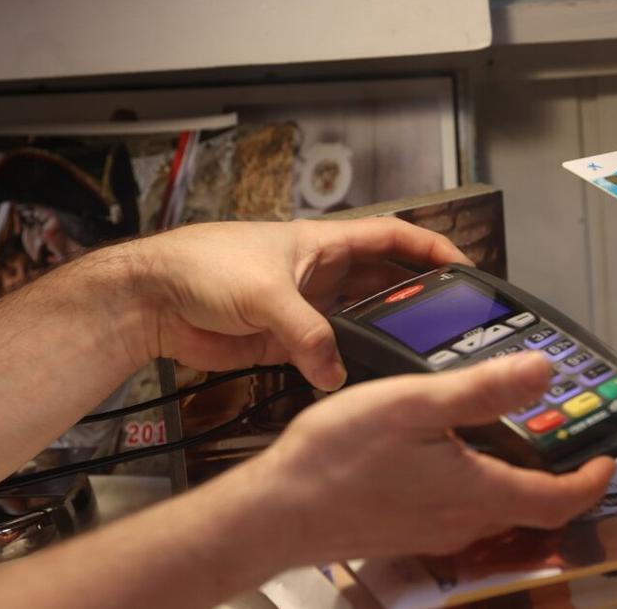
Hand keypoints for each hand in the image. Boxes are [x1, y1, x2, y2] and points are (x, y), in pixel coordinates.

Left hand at [128, 218, 469, 388]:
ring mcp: (303, 307)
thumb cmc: (200, 266)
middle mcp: (318, 273)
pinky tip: (358, 379)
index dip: (431, 248)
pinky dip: (342, 365)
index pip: (392, 237)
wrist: (151, 299)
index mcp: (321, 243)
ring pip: (356, 321)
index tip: (465, 265)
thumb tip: (335, 373)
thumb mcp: (265, 296)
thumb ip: (307, 335)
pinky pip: (325, 353)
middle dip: (413, 298)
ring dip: (378, 335)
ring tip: (411, 354)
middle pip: (381, 283)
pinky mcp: (282, 340)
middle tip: (447, 321)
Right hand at [250, 352, 616, 561]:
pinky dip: (476, 479)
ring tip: (508, 430)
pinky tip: (449, 449)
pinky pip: (461, 507)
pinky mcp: (409, 528)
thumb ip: (482, 390)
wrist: (277, 510)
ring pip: (496, 505)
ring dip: (514, 472)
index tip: (606, 455)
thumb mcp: (414, 404)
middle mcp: (463, 521)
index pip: (559, 499)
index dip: (591, 478)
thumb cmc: (336, 460)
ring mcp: (435, 530)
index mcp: (477, 492)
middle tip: (560, 431)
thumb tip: (541, 373)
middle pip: (531, 504)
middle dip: (555, 470)